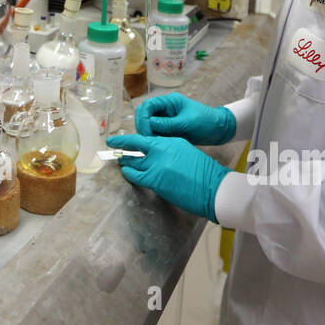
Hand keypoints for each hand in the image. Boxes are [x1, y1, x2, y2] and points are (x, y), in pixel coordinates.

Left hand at [106, 133, 229, 220]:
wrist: (212, 187)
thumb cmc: (204, 173)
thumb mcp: (186, 152)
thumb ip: (169, 151)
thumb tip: (154, 155)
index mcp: (171, 141)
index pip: (147, 137)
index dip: (131, 139)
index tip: (120, 139)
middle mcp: (162, 149)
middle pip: (135, 144)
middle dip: (121, 144)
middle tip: (112, 144)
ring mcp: (157, 164)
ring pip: (133, 161)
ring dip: (125, 162)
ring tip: (121, 162)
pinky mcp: (155, 179)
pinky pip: (135, 175)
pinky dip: (128, 174)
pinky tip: (127, 173)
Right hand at [134, 93, 235, 144]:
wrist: (219, 130)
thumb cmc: (206, 122)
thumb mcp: (187, 122)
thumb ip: (168, 124)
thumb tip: (150, 124)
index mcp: (169, 102)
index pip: (148, 106)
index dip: (143, 118)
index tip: (146, 132)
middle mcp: (165, 110)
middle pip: (144, 115)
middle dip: (143, 127)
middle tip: (147, 139)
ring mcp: (166, 120)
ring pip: (148, 126)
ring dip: (147, 134)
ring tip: (153, 144)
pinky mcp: (168, 130)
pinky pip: (155, 134)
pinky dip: (154, 139)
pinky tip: (158, 145)